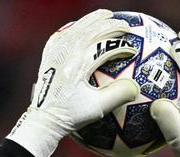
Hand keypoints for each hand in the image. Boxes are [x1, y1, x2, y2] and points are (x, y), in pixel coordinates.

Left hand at [8, 9, 140, 156]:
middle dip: (111, 24)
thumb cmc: (71, 115)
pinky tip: (83, 26)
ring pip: (77, 27)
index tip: (133, 49)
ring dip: (94, 19)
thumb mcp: (98, 109)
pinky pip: (64, 33)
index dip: (121, 46)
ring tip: (108, 15)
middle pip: (92, 30)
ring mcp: (56, 51)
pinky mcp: (49, 53)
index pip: (104, 46)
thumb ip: (118, 95)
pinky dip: (76, 26)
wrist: (43, 118)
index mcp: (78, 65)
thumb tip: (136, 85)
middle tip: (126, 25)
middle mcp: (66, 53)